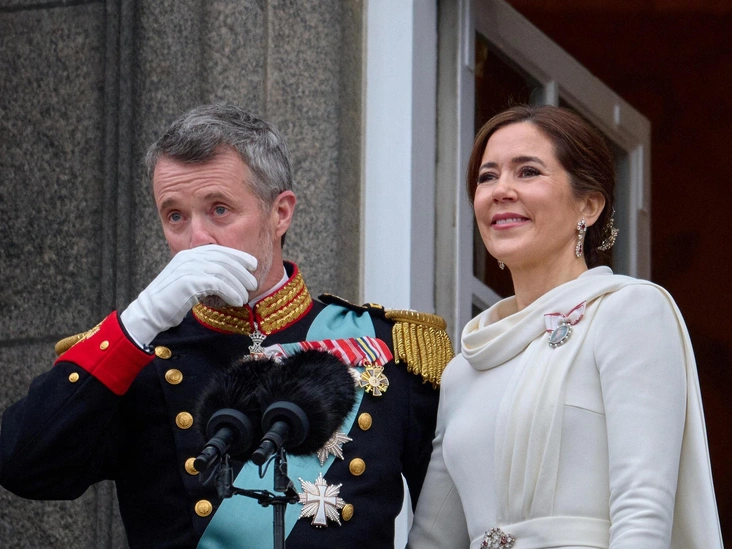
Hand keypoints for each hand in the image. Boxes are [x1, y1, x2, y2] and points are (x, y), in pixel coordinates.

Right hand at [120, 245, 257, 345]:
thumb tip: (230, 278)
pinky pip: (217, 284)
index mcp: (189, 254)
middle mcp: (189, 257)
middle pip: (224, 259)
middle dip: (242, 271)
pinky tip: (237, 301)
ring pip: (222, 272)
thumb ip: (205, 274)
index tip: (253, 264)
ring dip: (238, 285)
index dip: (238, 256)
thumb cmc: (173, 300)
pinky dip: (230, 292)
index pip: (219, 250)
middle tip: (253, 283)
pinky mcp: (189, 282)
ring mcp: (188, 268)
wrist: (150, 312)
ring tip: (245, 296)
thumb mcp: (191, 281)